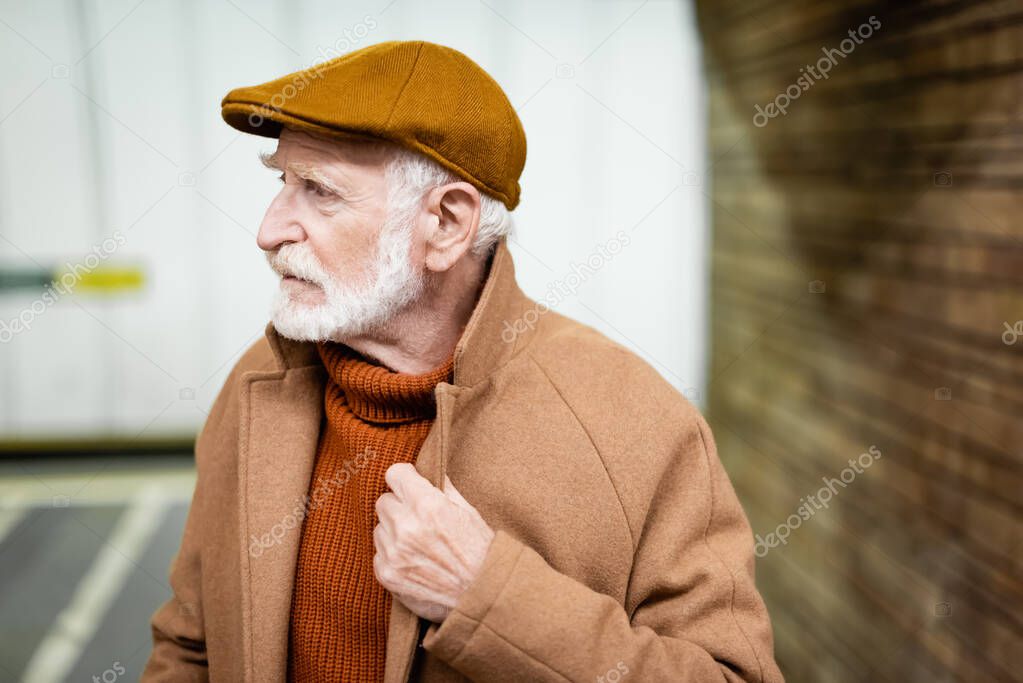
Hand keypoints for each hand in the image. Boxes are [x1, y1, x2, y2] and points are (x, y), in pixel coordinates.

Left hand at [373, 463, 494, 622]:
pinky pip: (378, 553)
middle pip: (384, 501)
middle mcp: (406, 526)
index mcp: (428, 505)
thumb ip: (444, 488)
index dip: (404, 478)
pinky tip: (413, 561)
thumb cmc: (481, 552)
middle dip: (400, 506)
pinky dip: (391, 555)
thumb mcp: (469, 511)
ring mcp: (394, 552)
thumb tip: (428, 472)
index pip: (394, 474)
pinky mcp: (387, 574)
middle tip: (417, 518)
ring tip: (418, 543)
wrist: (483, 596)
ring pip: (379, 528)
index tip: (409, 484)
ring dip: (393, 531)